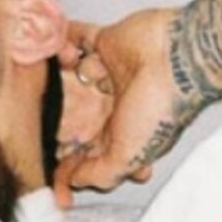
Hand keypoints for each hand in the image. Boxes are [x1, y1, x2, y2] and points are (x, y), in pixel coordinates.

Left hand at [52, 8, 187, 206]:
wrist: (179, 58)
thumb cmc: (159, 107)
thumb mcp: (128, 157)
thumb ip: (99, 174)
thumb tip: (72, 182)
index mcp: (117, 135)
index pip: (81, 154)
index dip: (62, 162)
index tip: (42, 168)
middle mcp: (109, 107)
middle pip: (68, 116)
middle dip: (54, 117)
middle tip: (42, 115)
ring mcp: (106, 75)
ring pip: (67, 79)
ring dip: (56, 78)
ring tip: (60, 78)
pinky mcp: (104, 43)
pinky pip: (74, 40)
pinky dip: (64, 43)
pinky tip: (65, 52)